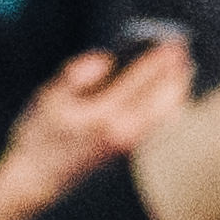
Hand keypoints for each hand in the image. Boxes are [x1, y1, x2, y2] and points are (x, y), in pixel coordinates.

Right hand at [3, 36, 194, 196]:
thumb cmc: (40, 134)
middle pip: (165, 96)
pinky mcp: (131, 152)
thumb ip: (75, 74)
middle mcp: (124, 131)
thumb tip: (105, 58)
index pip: (141, 78)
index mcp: (104, 114)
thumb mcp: (47, 98)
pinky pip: (161, 125)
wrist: (37, 179)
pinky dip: (172, 105)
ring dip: (178, 87)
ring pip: (168, 112)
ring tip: (182, 64)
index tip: (172, 40)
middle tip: (182, 45)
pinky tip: (171, 93)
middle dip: (176, 69)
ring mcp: (130, 144)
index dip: (159, 57)